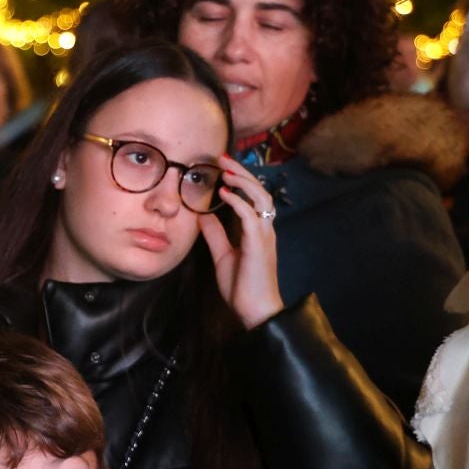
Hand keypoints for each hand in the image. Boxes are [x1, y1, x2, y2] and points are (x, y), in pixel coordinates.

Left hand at [197, 157, 282, 328]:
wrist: (255, 311)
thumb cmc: (242, 287)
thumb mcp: (223, 257)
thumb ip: (216, 236)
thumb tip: (203, 218)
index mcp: (257, 231)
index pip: (252, 197)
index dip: (240, 179)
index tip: (223, 166)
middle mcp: (264, 229)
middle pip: (259, 190)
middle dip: (242, 172)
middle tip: (223, 157)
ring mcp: (264, 235)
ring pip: (260, 197)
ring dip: (243, 181)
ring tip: (227, 168)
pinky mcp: (259, 244)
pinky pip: (251, 216)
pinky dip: (238, 201)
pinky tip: (224, 193)